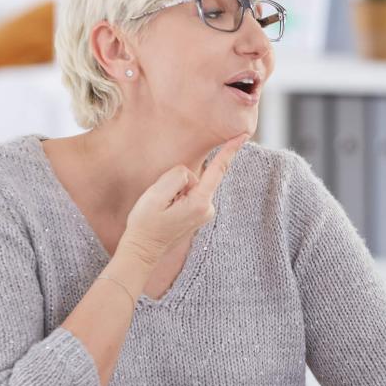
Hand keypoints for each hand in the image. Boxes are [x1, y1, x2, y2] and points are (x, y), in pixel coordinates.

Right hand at [118, 134, 248, 264]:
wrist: (142, 250)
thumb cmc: (146, 223)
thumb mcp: (156, 195)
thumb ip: (176, 176)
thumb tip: (188, 175)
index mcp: (200, 202)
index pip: (217, 170)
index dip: (230, 150)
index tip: (243, 135)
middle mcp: (207, 208)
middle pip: (194, 176)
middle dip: (176, 182)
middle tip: (160, 203)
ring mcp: (204, 212)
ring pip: (189, 184)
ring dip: (174, 191)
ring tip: (162, 210)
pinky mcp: (198, 214)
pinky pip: (188, 193)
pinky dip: (176, 196)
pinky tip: (167, 211)